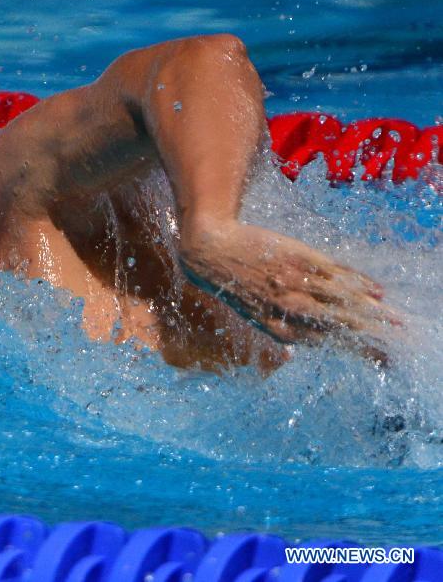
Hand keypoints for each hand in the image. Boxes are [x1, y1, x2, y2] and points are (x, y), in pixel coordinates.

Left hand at [179, 222, 400, 354]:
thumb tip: (292, 353)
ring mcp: (297, 283)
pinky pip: (337, 274)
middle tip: (399, 340)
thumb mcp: (252, 316)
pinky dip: (358, 283)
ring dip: (374, 311)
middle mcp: (290, 310)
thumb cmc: (234, 284)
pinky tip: (375, 291)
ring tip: (396, 320)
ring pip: (345, 300)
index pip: (327, 344)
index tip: (382, 360)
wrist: (211, 251)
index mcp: (279, 329)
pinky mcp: (300, 260)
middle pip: (342, 325)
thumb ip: (278, 331)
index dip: (357, 352)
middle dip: (374, 335)